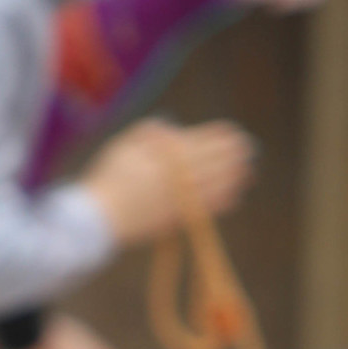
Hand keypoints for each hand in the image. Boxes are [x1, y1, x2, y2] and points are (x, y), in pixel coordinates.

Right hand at [79, 119, 254, 245]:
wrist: (98, 218)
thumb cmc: (107, 178)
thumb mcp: (124, 144)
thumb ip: (151, 132)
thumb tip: (173, 129)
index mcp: (168, 154)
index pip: (204, 141)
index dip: (221, 136)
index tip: (233, 132)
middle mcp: (180, 175)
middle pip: (216, 161)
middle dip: (234, 154)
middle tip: (249, 149)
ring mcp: (182, 199)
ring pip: (218, 184)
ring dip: (235, 176)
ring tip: (247, 171)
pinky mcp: (179, 219)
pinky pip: (208, 208)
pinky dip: (224, 199)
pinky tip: (234, 195)